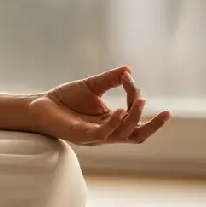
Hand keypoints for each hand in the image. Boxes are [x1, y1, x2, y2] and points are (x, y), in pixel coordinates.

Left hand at [28, 66, 170, 145]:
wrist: (40, 104)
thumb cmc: (65, 99)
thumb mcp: (92, 86)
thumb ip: (110, 79)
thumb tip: (128, 70)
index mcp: (110, 121)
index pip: (131, 113)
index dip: (134, 97)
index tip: (130, 79)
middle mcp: (106, 132)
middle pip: (136, 135)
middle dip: (152, 126)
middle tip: (165, 113)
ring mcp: (95, 136)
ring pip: (123, 134)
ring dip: (133, 118)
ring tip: (140, 101)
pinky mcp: (82, 136)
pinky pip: (104, 134)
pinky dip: (114, 123)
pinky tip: (120, 110)